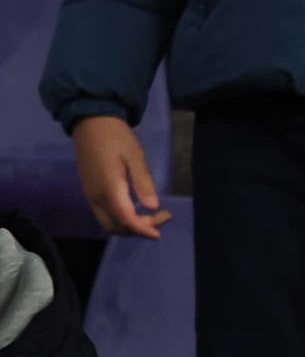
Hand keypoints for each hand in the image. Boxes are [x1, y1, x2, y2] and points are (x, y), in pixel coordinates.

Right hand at [73, 117, 169, 239]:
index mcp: (109, 188)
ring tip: (153, 214)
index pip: (125, 219)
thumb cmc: (116, 137)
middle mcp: (96, 197)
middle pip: (116, 227)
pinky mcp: (91, 192)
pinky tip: (138, 208)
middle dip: (138, 229)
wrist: (91, 123)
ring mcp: (91, 195)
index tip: (159, 233)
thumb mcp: (135, 157)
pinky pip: (106, 214)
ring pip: (109, 223)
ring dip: (131, 225)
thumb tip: (153, 206)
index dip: (142, 229)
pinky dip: (123, 218)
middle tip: (161, 216)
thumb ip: (143, 182)